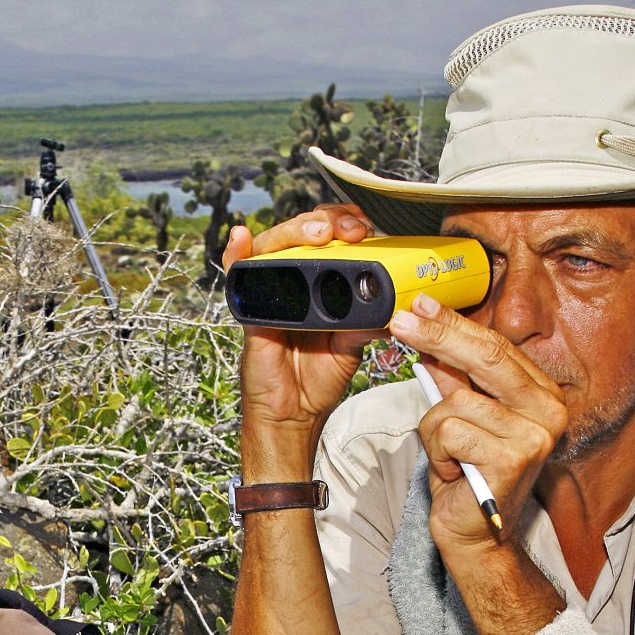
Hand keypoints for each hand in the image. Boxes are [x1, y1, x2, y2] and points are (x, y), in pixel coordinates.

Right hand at [224, 204, 381, 478]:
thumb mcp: (352, 346)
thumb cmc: (317, 378)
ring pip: (274, 244)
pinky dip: (236, 253)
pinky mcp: (250, 309)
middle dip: (328, 221)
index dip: (346, 223)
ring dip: (295, 231)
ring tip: (317, 233)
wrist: (293, 412)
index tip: (367, 228)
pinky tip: (241, 237)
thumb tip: (397, 305)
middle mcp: (294, 281)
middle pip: (303, 232)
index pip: (331, 236)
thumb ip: (368, 322)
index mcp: (322, 283)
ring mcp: (270, 291)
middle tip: (350, 230)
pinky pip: (238, 275)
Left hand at [388, 296, 568, 564]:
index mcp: (541, 394)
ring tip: (450, 457)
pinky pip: (449, 431)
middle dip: (437, 336)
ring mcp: (535, 434)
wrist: (476, 536)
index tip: (419, 303)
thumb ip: (454, 378)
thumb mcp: (460, 417)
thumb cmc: (466, 475)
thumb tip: (428, 331)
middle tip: (400, 320)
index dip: (453, 323)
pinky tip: (454, 472)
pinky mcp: (513, 458)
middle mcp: (549, 409)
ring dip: (436, 431)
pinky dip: (438, 453)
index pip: (495, 346)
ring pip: (454, 402)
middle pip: (485, 357)